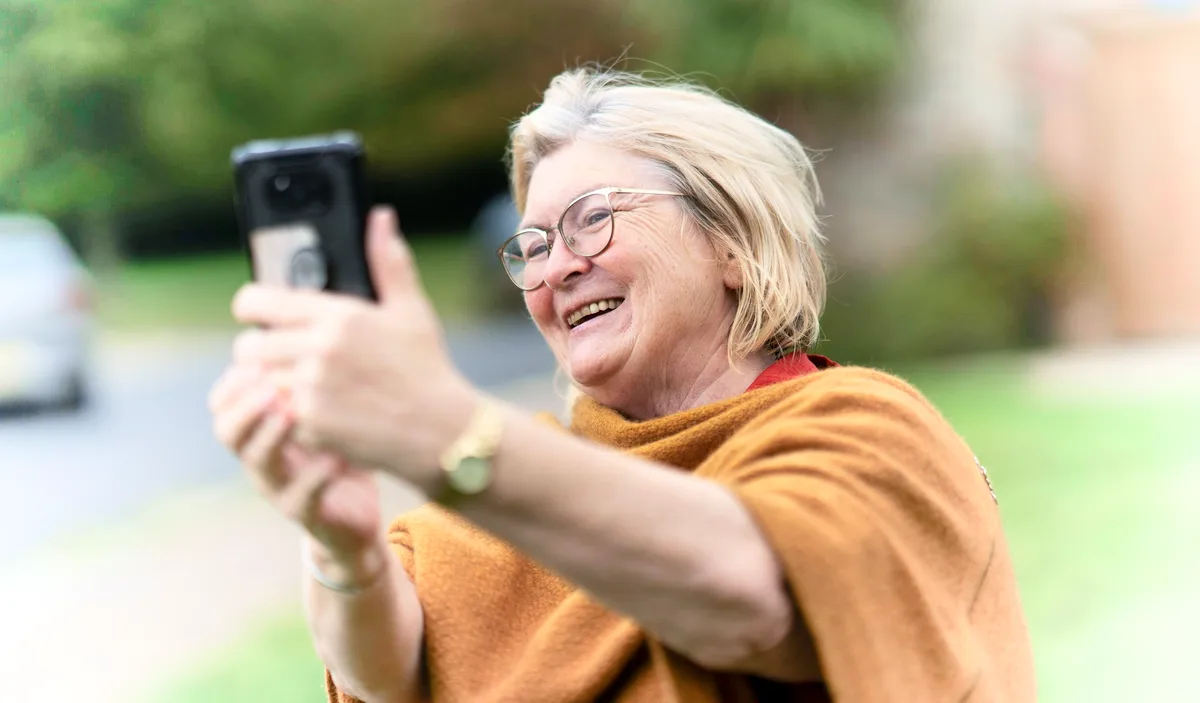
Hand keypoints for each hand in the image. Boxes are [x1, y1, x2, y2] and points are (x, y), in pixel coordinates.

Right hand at [208, 364, 382, 563]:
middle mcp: (262, 459)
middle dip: (245, 404)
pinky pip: (303, 495)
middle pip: (229, 431)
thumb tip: (306, 321)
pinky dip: (318, 474)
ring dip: (273, 433)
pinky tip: (337, 456)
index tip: (257, 354)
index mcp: (260, 430)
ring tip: (294, 411)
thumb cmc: (340, 452)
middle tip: (269, 383)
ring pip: (259, 461)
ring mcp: (279, 488)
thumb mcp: (324, 412)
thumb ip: (310, 377)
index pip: (224, 403)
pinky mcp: (305, 514)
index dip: (234, 380)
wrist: (356, 517)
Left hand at [228, 207, 476, 493]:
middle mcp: (319, 350)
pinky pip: (280, 415)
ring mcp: (312, 390)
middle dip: (260, 352)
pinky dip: (295, 417)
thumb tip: (381, 216)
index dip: (250, 307)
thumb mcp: (410, 310)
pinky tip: (325, 414)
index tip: (257, 314)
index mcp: (338, 316)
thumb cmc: (425, 368)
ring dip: (276, 385)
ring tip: (307, 386)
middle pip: (249, 347)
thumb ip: (388, 262)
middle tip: (284, 356)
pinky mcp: (311, 425)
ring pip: (262, 384)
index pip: (257, 302)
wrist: (441, 431)